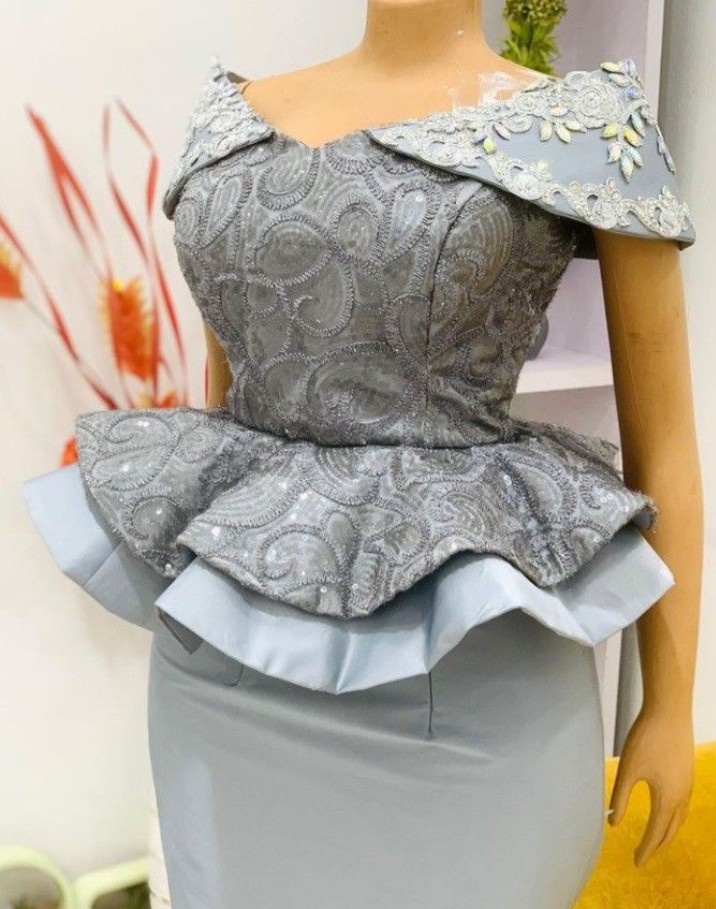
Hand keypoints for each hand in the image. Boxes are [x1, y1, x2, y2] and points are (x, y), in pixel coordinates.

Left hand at [608, 706, 694, 866]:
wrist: (669, 711)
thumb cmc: (646, 739)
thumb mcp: (628, 769)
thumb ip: (621, 797)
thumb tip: (613, 822)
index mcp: (667, 799)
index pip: (655, 833)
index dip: (645, 849)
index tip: (636, 862)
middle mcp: (682, 796)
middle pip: (671, 830)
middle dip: (658, 845)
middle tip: (645, 855)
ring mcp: (687, 784)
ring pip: (680, 817)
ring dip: (668, 831)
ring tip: (656, 838)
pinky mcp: (687, 771)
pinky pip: (683, 803)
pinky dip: (674, 815)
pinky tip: (666, 808)